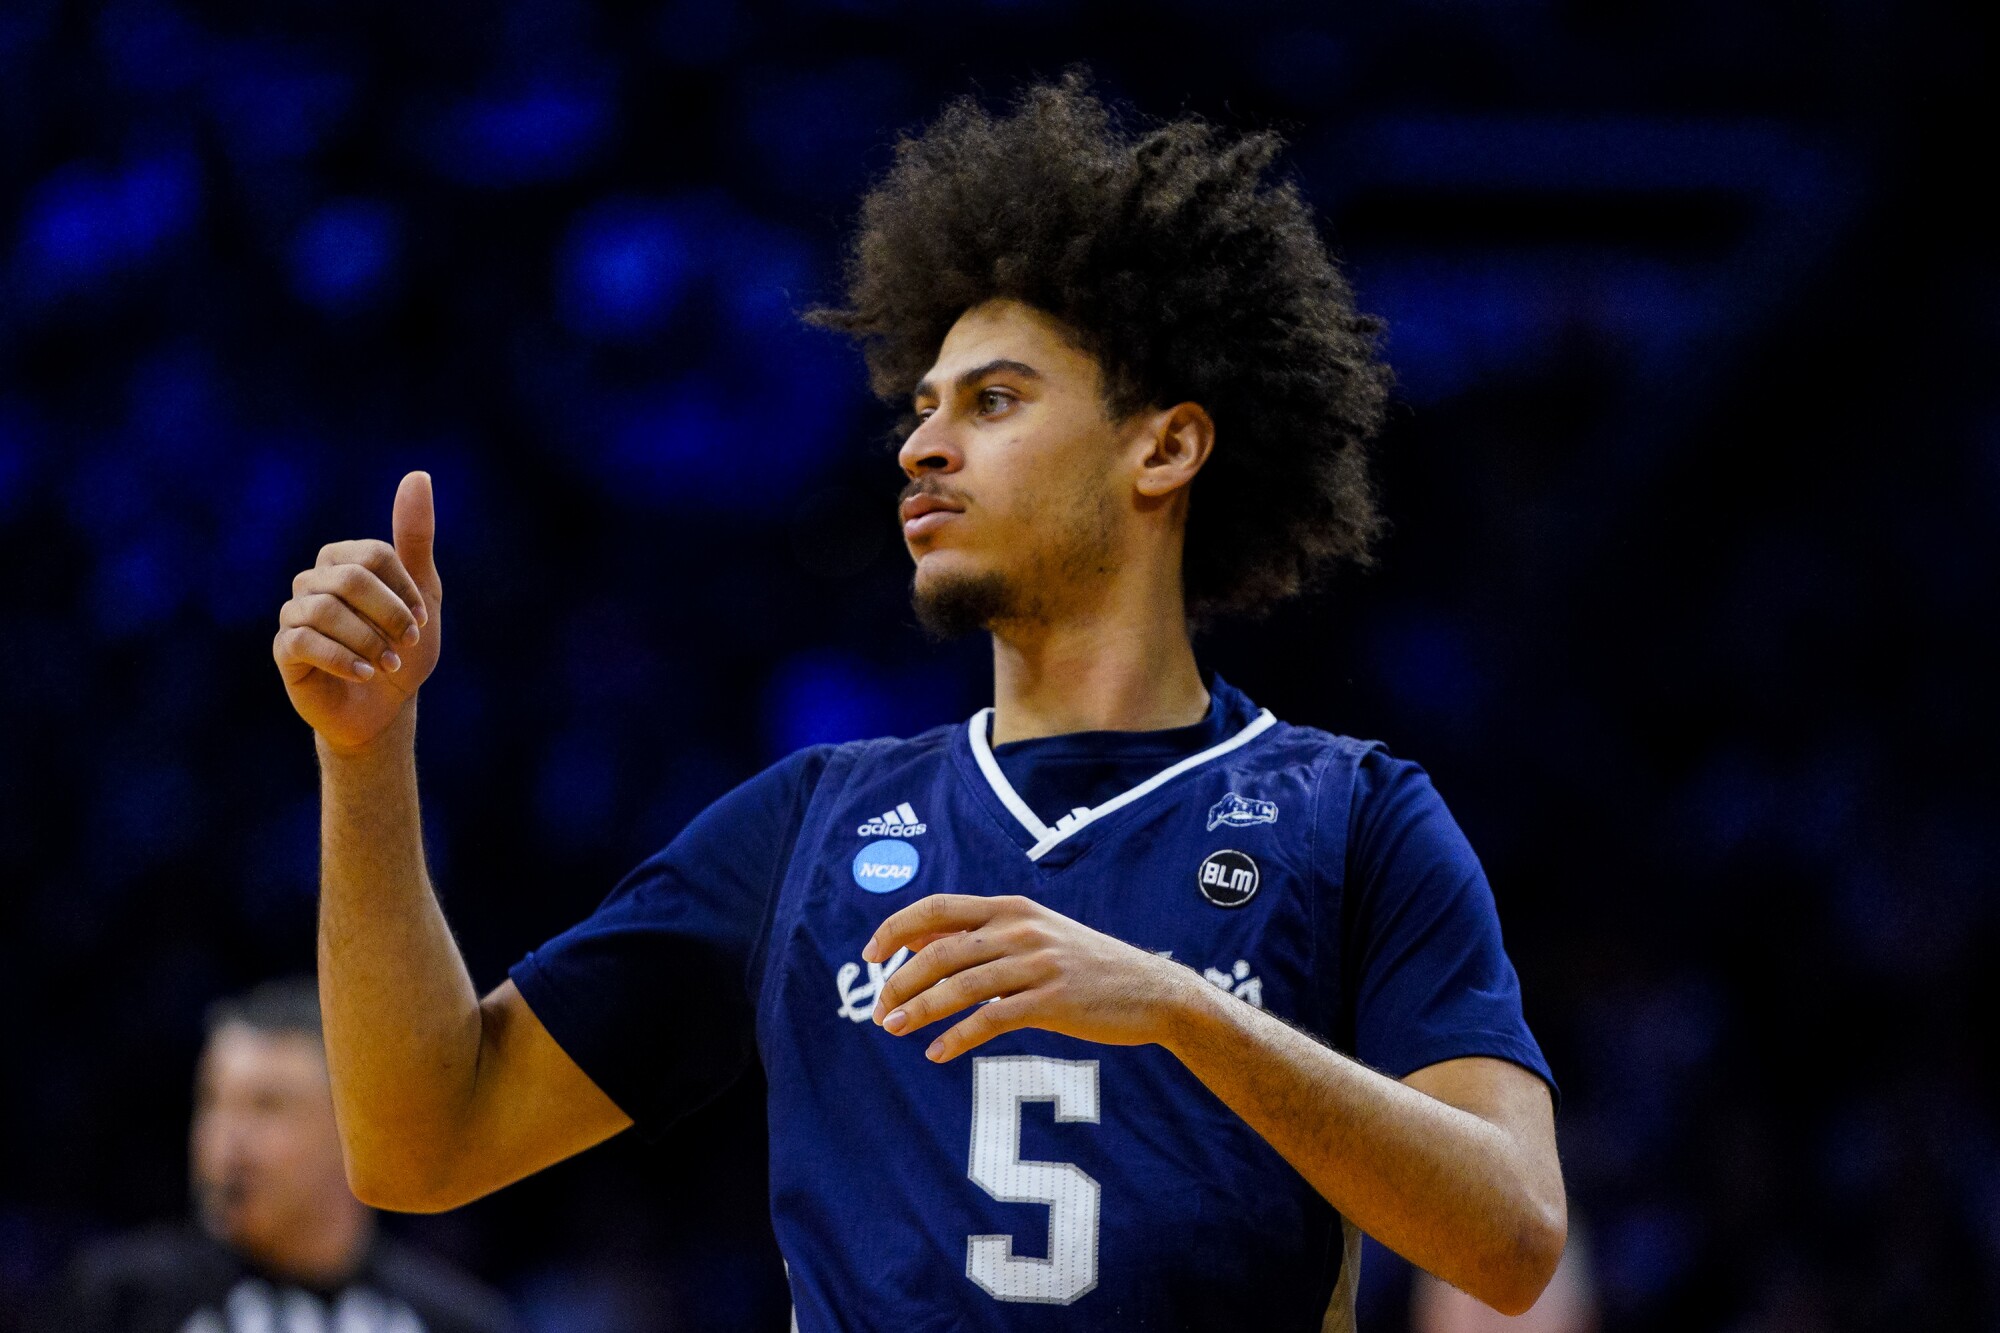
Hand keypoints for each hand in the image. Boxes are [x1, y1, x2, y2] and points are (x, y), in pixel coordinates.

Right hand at [273, 471, 441, 753]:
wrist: (385, 707)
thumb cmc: (403, 648)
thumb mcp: (421, 594)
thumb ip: (415, 537)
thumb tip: (418, 475)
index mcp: (344, 561)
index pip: (373, 555)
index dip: (403, 589)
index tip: (422, 619)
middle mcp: (314, 581)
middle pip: (350, 579)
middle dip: (388, 614)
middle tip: (408, 642)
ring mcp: (295, 614)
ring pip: (324, 611)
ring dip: (368, 641)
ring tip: (389, 664)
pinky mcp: (285, 649)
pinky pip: (303, 642)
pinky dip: (343, 659)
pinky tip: (368, 674)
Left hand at [863, 894, 1199, 1062]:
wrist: (1152, 990)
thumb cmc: (1085, 965)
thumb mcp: (1034, 934)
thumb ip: (980, 934)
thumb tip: (916, 940)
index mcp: (1012, 907)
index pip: (937, 908)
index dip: (895, 929)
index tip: (869, 956)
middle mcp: (1021, 928)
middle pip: (939, 951)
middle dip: (899, 981)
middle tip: (878, 1010)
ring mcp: (1037, 963)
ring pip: (959, 986)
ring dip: (918, 1009)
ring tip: (892, 1028)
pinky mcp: (1052, 1000)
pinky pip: (991, 1020)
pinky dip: (958, 1037)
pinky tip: (937, 1053)